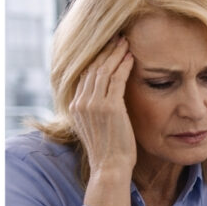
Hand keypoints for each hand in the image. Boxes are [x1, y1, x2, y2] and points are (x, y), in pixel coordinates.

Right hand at [71, 36, 136, 205]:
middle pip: (92, 68)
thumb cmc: (110, 150)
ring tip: (126, 42)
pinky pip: (116, 79)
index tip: (108, 48)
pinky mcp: (108, 107)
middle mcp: (80, 103)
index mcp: (75, 106)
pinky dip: (123, 66)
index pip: (85, 75)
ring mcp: (93, 105)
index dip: (97, 59)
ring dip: (115, 54)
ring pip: (103, 70)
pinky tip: (131, 57)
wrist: (110, 167)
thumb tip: (109, 98)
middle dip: (105, 51)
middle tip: (118, 37)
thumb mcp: (99, 126)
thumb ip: (98, 110)